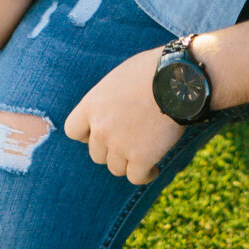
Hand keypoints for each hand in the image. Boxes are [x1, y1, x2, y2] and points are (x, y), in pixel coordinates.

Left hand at [65, 48, 185, 184]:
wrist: (175, 80)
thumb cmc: (152, 71)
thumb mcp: (119, 79)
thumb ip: (109, 100)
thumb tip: (114, 110)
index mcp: (91, 105)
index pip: (73, 131)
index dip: (87, 135)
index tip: (101, 132)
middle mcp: (101, 128)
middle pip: (97, 154)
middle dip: (111, 150)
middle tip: (130, 142)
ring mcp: (120, 145)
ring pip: (116, 168)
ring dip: (129, 162)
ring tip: (144, 153)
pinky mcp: (142, 158)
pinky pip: (136, 178)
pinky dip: (145, 175)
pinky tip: (153, 168)